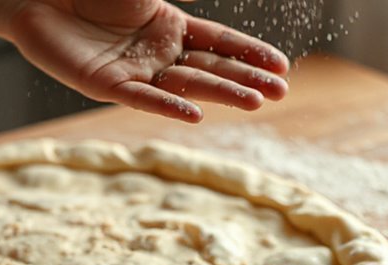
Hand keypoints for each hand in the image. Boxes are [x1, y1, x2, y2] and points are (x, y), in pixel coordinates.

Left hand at [6, 0, 289, 122]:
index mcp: (170, 26)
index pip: (220, 43)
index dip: (251, 54)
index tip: (283, 68)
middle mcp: (156, 53)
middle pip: (209, 67)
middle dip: (245, 79)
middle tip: (280, 93)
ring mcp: (133, 70)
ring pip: (184, 86)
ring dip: (219, 94)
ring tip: (255, 103)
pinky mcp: (104, 84)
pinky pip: (141, 98)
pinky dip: (167, 106)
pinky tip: (195, 115)